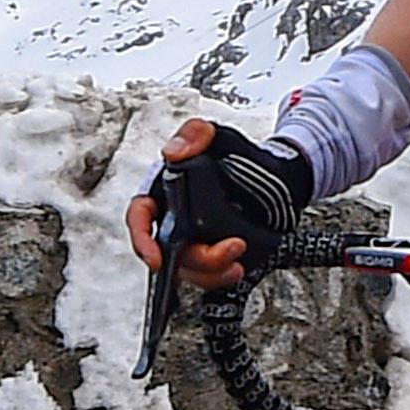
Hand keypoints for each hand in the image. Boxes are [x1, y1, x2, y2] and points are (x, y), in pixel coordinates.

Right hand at [128, 120, 305, 292]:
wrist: (268, 170)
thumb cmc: (231, 152)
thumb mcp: (214, 134)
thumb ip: (194, 133)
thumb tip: (175, 152)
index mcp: (162, 191)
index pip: (141, 217)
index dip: (142, 240)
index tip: (155, 258)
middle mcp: (172, 219)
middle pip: (170, 251)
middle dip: (198, 258)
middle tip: (232, 246)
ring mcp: (192, 238)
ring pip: (190, 268)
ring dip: (212, 271)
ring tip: (237, 262)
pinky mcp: (213, 252)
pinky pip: (209, 274)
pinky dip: (221, 276)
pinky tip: (237, 268)